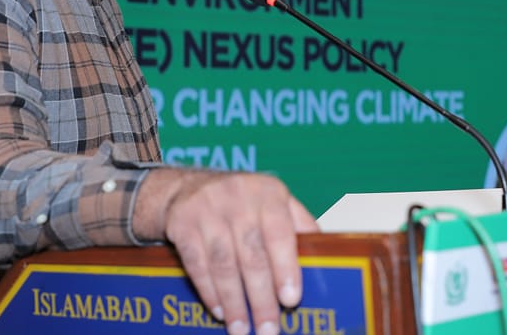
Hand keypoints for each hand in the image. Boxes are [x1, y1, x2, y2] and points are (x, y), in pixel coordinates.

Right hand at [133, 169, 318, 334]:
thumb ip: (298, 225)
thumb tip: (324, 258)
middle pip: (252, 255)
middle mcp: (239, 198)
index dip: (286, 268)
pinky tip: (220, 311)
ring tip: (241, 328)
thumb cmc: (243, 200)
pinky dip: (209, 291)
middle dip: (261, 297)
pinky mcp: (182, 224)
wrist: (190, 186)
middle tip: (268, 329)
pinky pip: (197, 264)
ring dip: (234, 301)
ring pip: (223, 263)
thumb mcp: (274, 200)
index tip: (290, 300)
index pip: (280, 234)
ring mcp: (208, 209)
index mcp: (269, 193)